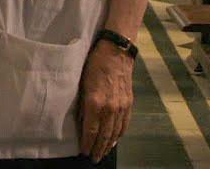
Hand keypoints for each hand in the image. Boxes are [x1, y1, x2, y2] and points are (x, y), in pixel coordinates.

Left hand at [79, 39, 133, 161]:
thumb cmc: (95, 64)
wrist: (116, 51)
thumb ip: (82, 104)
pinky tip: (115, 139)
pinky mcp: (129, 103)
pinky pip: (124, 124)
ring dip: (109, 145)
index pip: (91, 130)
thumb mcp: (82, 82)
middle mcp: (109, 108)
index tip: (83, 153)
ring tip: (103, 153)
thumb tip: (81, 121)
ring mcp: (121, 106)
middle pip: (104, 135)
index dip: (87, 144)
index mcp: (95, 102)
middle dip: (98, 149)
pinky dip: (119, 134)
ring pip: (115, 132)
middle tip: (93, 158)